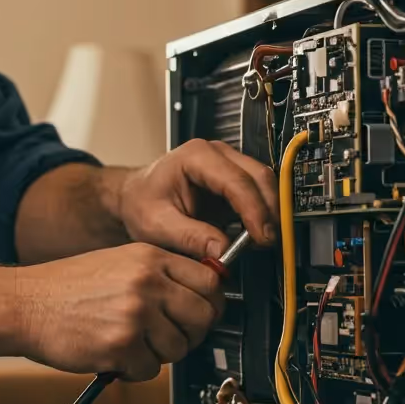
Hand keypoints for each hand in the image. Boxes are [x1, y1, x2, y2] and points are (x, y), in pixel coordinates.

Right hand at [12, 243, 223, 380]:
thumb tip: (199, 296)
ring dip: (159, 355)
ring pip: (179, 349)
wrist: (23, 304)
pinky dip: (134, 370)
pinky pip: (151, 370)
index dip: (210, 303)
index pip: (211, 280)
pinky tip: (114, 355)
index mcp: (150, 257)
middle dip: (191, 334)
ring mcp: (135, 314)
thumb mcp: (119, 261)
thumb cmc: (63, 287)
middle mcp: (147, 282)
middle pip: (203, 317)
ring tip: (132, 345)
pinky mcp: (121, 346)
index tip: (201, 313)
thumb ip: (159, 274)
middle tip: (170, 337)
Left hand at [117, 139, 279, 260]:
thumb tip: (222, 249)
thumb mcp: (156, 224)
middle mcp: (216, 154)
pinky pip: (258, 194)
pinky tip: (256, 236)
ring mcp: (228, 165)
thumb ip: (189, 237)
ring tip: (262, 242)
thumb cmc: (141, 203)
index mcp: (196, 156)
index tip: (261, 236)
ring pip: (264, 184)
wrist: (135, 197)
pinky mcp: (233, 180)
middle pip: (258, 177)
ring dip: (269, 213)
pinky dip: (262, 214)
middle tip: (267, 242)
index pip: (236, 181)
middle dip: (269, 211)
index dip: (254, 210)